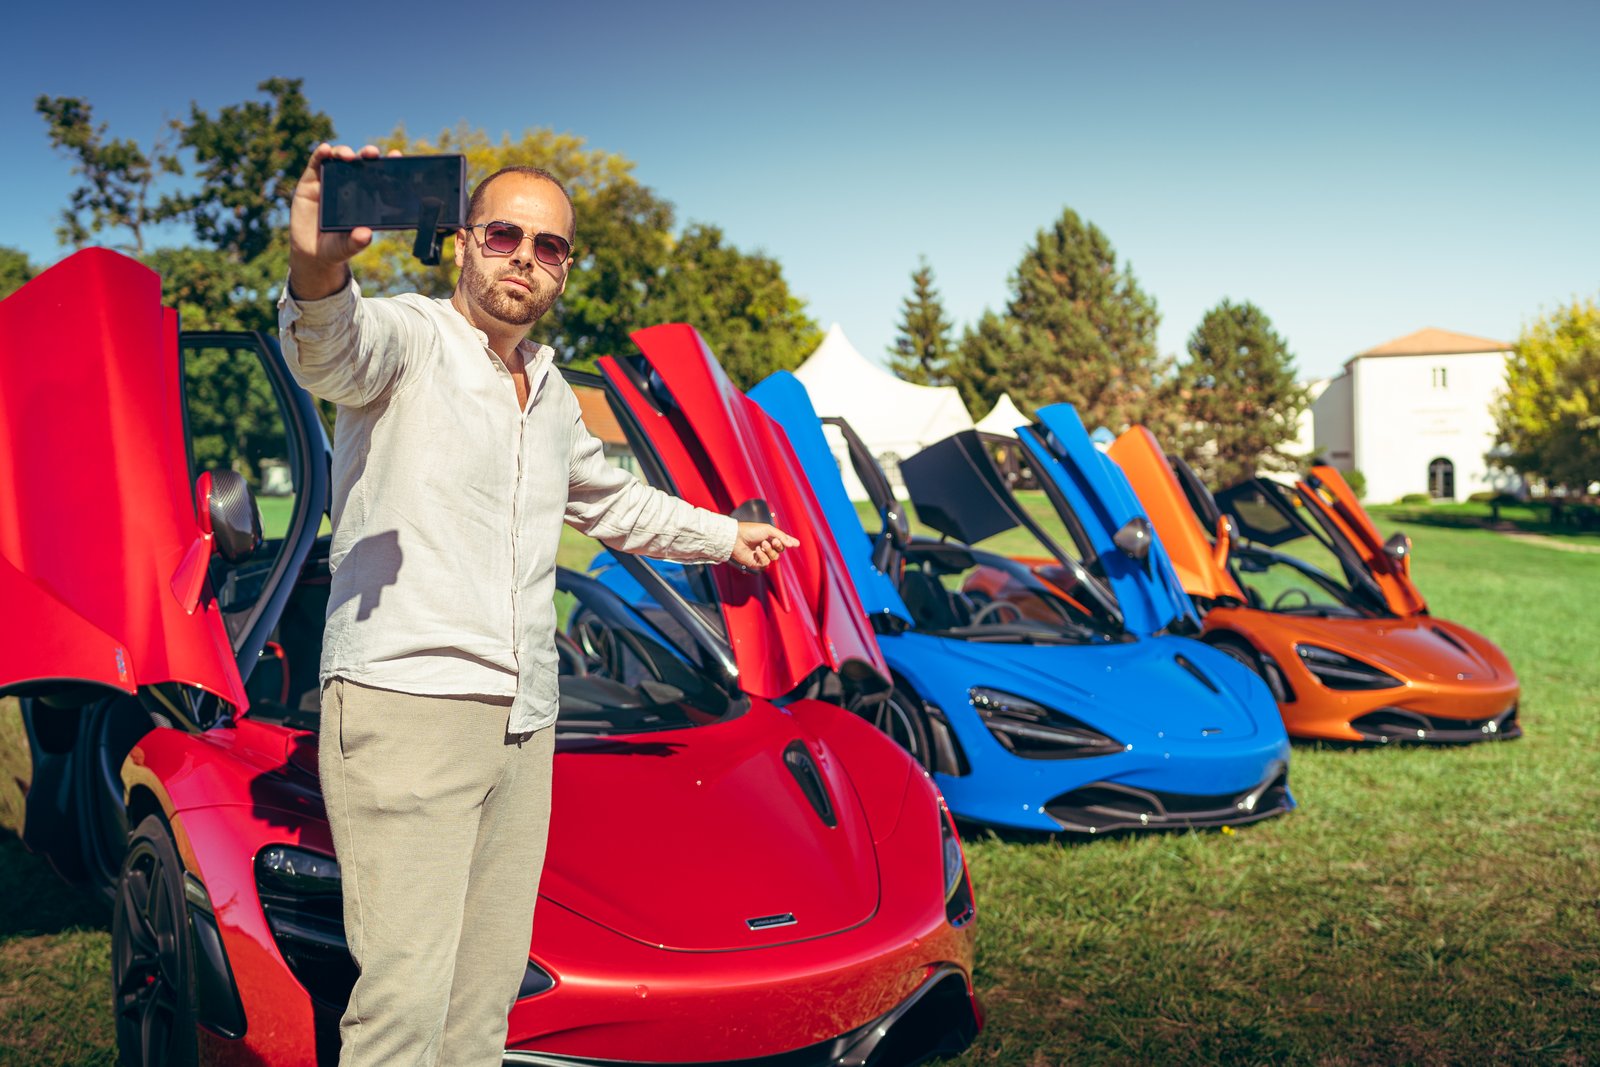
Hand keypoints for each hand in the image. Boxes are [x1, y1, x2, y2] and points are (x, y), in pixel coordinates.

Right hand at [287, 142, 400, 300]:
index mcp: (366, 199)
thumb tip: (366, 234)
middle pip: (360, 164)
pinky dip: (320, 154)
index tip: (396, 155)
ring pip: (339, 159)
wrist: (311, 252)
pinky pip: (315, 164)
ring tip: (347, 156)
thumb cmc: (336, 248)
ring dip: (344, 152)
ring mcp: (330, 182)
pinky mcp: (311, 182)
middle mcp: (350, 186)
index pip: (379, 178)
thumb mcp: (347, 247)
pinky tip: (324, 149)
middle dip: (367, 155)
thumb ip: (356, 242)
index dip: (387, 166)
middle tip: (372, 153)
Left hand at [729, 522, 799, 571]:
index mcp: (770, 537)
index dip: (787, 543)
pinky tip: (757, 551)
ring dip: (769, 551)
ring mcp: (762, 555)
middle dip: (778, 546)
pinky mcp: (756, 563)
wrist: (736, 538)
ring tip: (761, 544)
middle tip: (773, 541)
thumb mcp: (769, 530)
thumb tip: (795, 544)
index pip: (783, 542)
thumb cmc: (751, 531)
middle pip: (780, 551)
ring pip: (774, 558)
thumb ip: (782, 537)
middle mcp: (767, 547)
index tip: (792, 543)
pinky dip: (762, 556)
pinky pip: (766, 563)